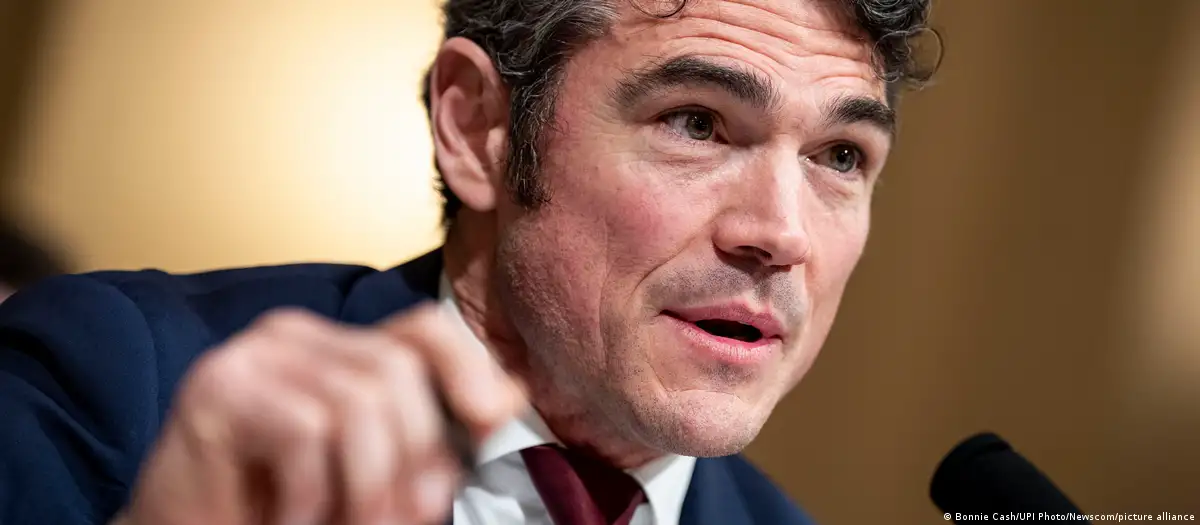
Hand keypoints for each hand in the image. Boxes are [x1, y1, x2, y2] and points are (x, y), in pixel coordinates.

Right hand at [117, 305, 526, 524]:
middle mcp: (293, 336)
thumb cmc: (276, 506)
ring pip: (358, 403)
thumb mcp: (367, 471)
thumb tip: (504, 403)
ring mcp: (252, 356)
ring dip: (366, 489)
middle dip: (416, 455)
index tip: (494, 419)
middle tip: (405, 519)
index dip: (467, 366)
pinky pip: (305, 432)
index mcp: (335, 349)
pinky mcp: (216, 388)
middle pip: (396, 370)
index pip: (421, 328)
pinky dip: (311, 494)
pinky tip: (291, 518)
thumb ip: (425, 438)